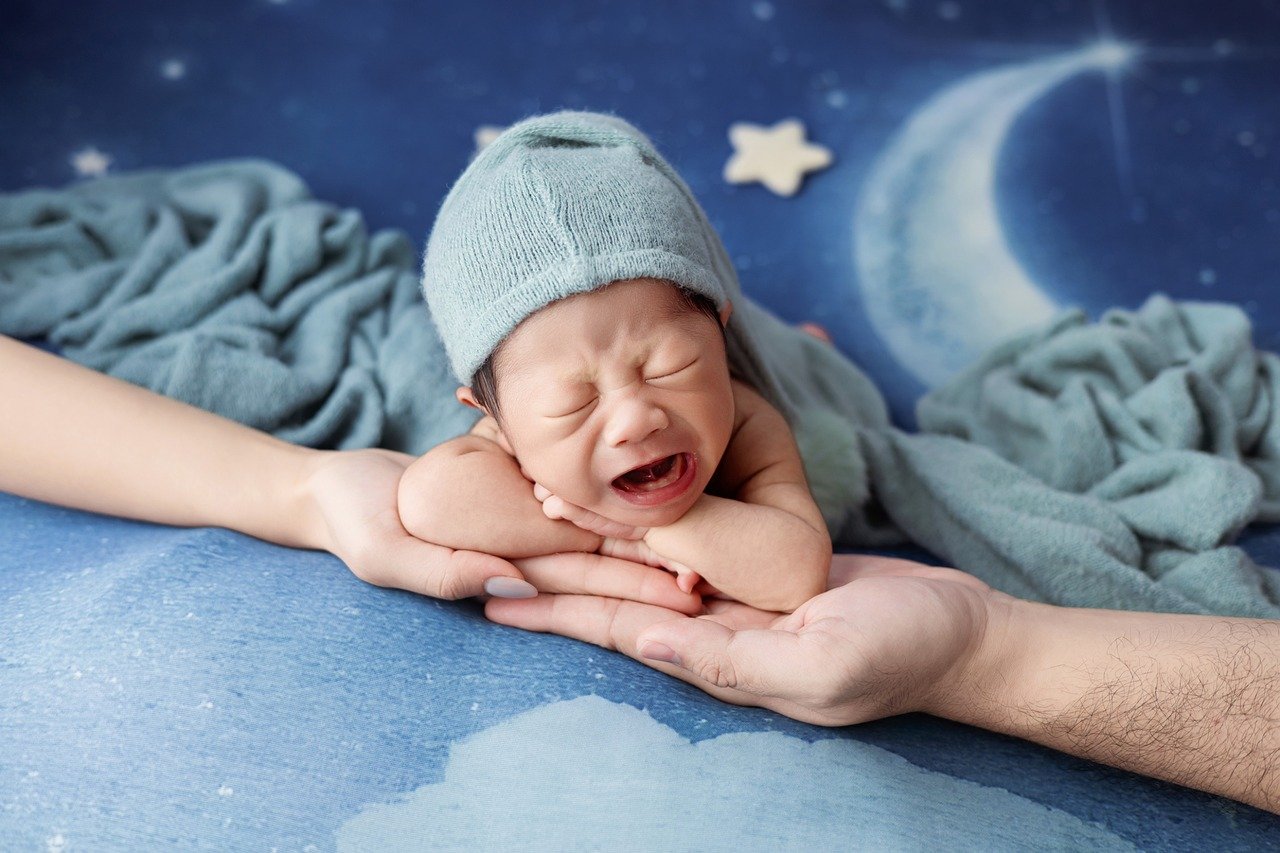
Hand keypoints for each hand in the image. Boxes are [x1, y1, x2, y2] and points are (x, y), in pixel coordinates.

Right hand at [304, 450, 700, 612]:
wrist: (336, 486)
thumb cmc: (351, 521)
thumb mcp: (383, 552)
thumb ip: (441, 572)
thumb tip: (512, 583)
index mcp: (504, 575)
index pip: (583, 586)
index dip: (635, 589)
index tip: (690, 588)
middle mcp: (526, 554)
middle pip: (605, 561)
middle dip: (660, 566)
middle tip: (726, 565)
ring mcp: (524, 523)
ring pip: (597, 527)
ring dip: (647, 533)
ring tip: (707, 531)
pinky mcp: (519, 488)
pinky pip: (571, 490)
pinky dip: (607, 491)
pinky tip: (650, 482)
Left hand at [485, 553, 993, 725]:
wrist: (963, 632)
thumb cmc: (902, 653)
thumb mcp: (821, 666)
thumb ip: (730, 661)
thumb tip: (641, 642)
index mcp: (717, 656)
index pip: (615, 626)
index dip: (553, 606)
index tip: (490, 583)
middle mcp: (715, 627)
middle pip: (616, 592)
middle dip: (554, 571)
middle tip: (486, 538)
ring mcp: (737, 597)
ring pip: (645, 563)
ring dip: (591, 540)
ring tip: (533, 511)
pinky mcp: (761, 568)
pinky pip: (690, 542)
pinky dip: (648, 523)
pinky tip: (621, 505)